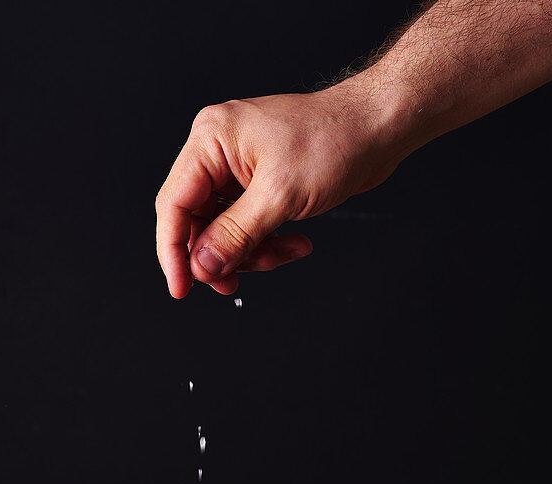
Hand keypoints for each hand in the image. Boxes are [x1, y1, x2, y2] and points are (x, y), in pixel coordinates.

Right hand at [155, 80, 402, 298]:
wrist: (377, 127)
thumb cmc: (334, 141)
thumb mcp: (280, 196)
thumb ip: (235, 235)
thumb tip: (202, 266)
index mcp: (211, 140)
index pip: (174, 204)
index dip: (174, 251)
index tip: (182, 289)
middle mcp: (218, 151)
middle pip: (197, 222)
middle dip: (221, 256)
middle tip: (236, 284)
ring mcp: (239, 168)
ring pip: (224, 231)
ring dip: (252, 253)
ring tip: (285, 253)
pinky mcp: (259, 183)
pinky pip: (247, 227)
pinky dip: (267, 243)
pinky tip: (296, 242)